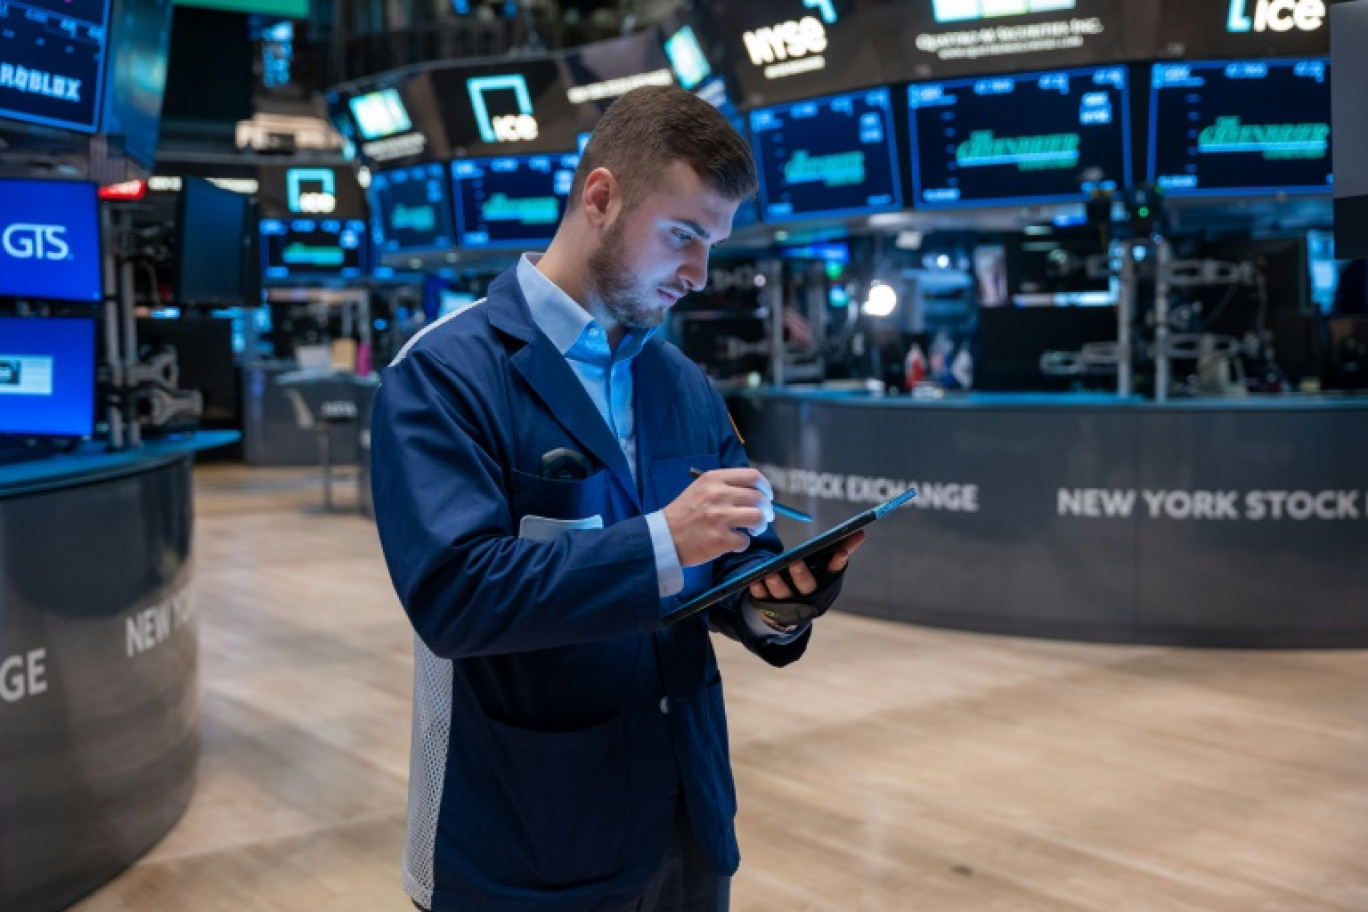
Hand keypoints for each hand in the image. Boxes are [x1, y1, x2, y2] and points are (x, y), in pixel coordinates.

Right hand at [663, 468, 773, 566]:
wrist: (663, 537)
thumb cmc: (682, 514)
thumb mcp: (700, 489)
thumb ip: (725, 486)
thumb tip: (754, 492)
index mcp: (713, 479)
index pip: (752, 476)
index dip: (765, 487)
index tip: (767, 496)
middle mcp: (718, 495)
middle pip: (759, 498)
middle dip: (766, 509)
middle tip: (764, 517)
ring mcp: (720, 517)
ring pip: (758, 517)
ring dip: (759, 525)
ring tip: (752, 530)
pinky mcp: (720, 539)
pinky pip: (745, 540)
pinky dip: (743, 543)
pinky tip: (733, 543)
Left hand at [748, 530, 865, 626]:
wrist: (791, 614)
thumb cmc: (812, 582)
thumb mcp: (826, 568)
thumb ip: (842, 549)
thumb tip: (861, 531)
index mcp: (825, 584)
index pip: (834, 573)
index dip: (838, 563)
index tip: (840, 552)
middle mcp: (808, 596)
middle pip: (807, 586)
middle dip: (801, 574)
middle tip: (795, 561)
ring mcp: (789, 605)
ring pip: (783, 595)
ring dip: (777, 585)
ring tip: (770, 573)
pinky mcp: (770, 608)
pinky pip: (763, 600)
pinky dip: (759, 592)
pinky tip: (755, 581)